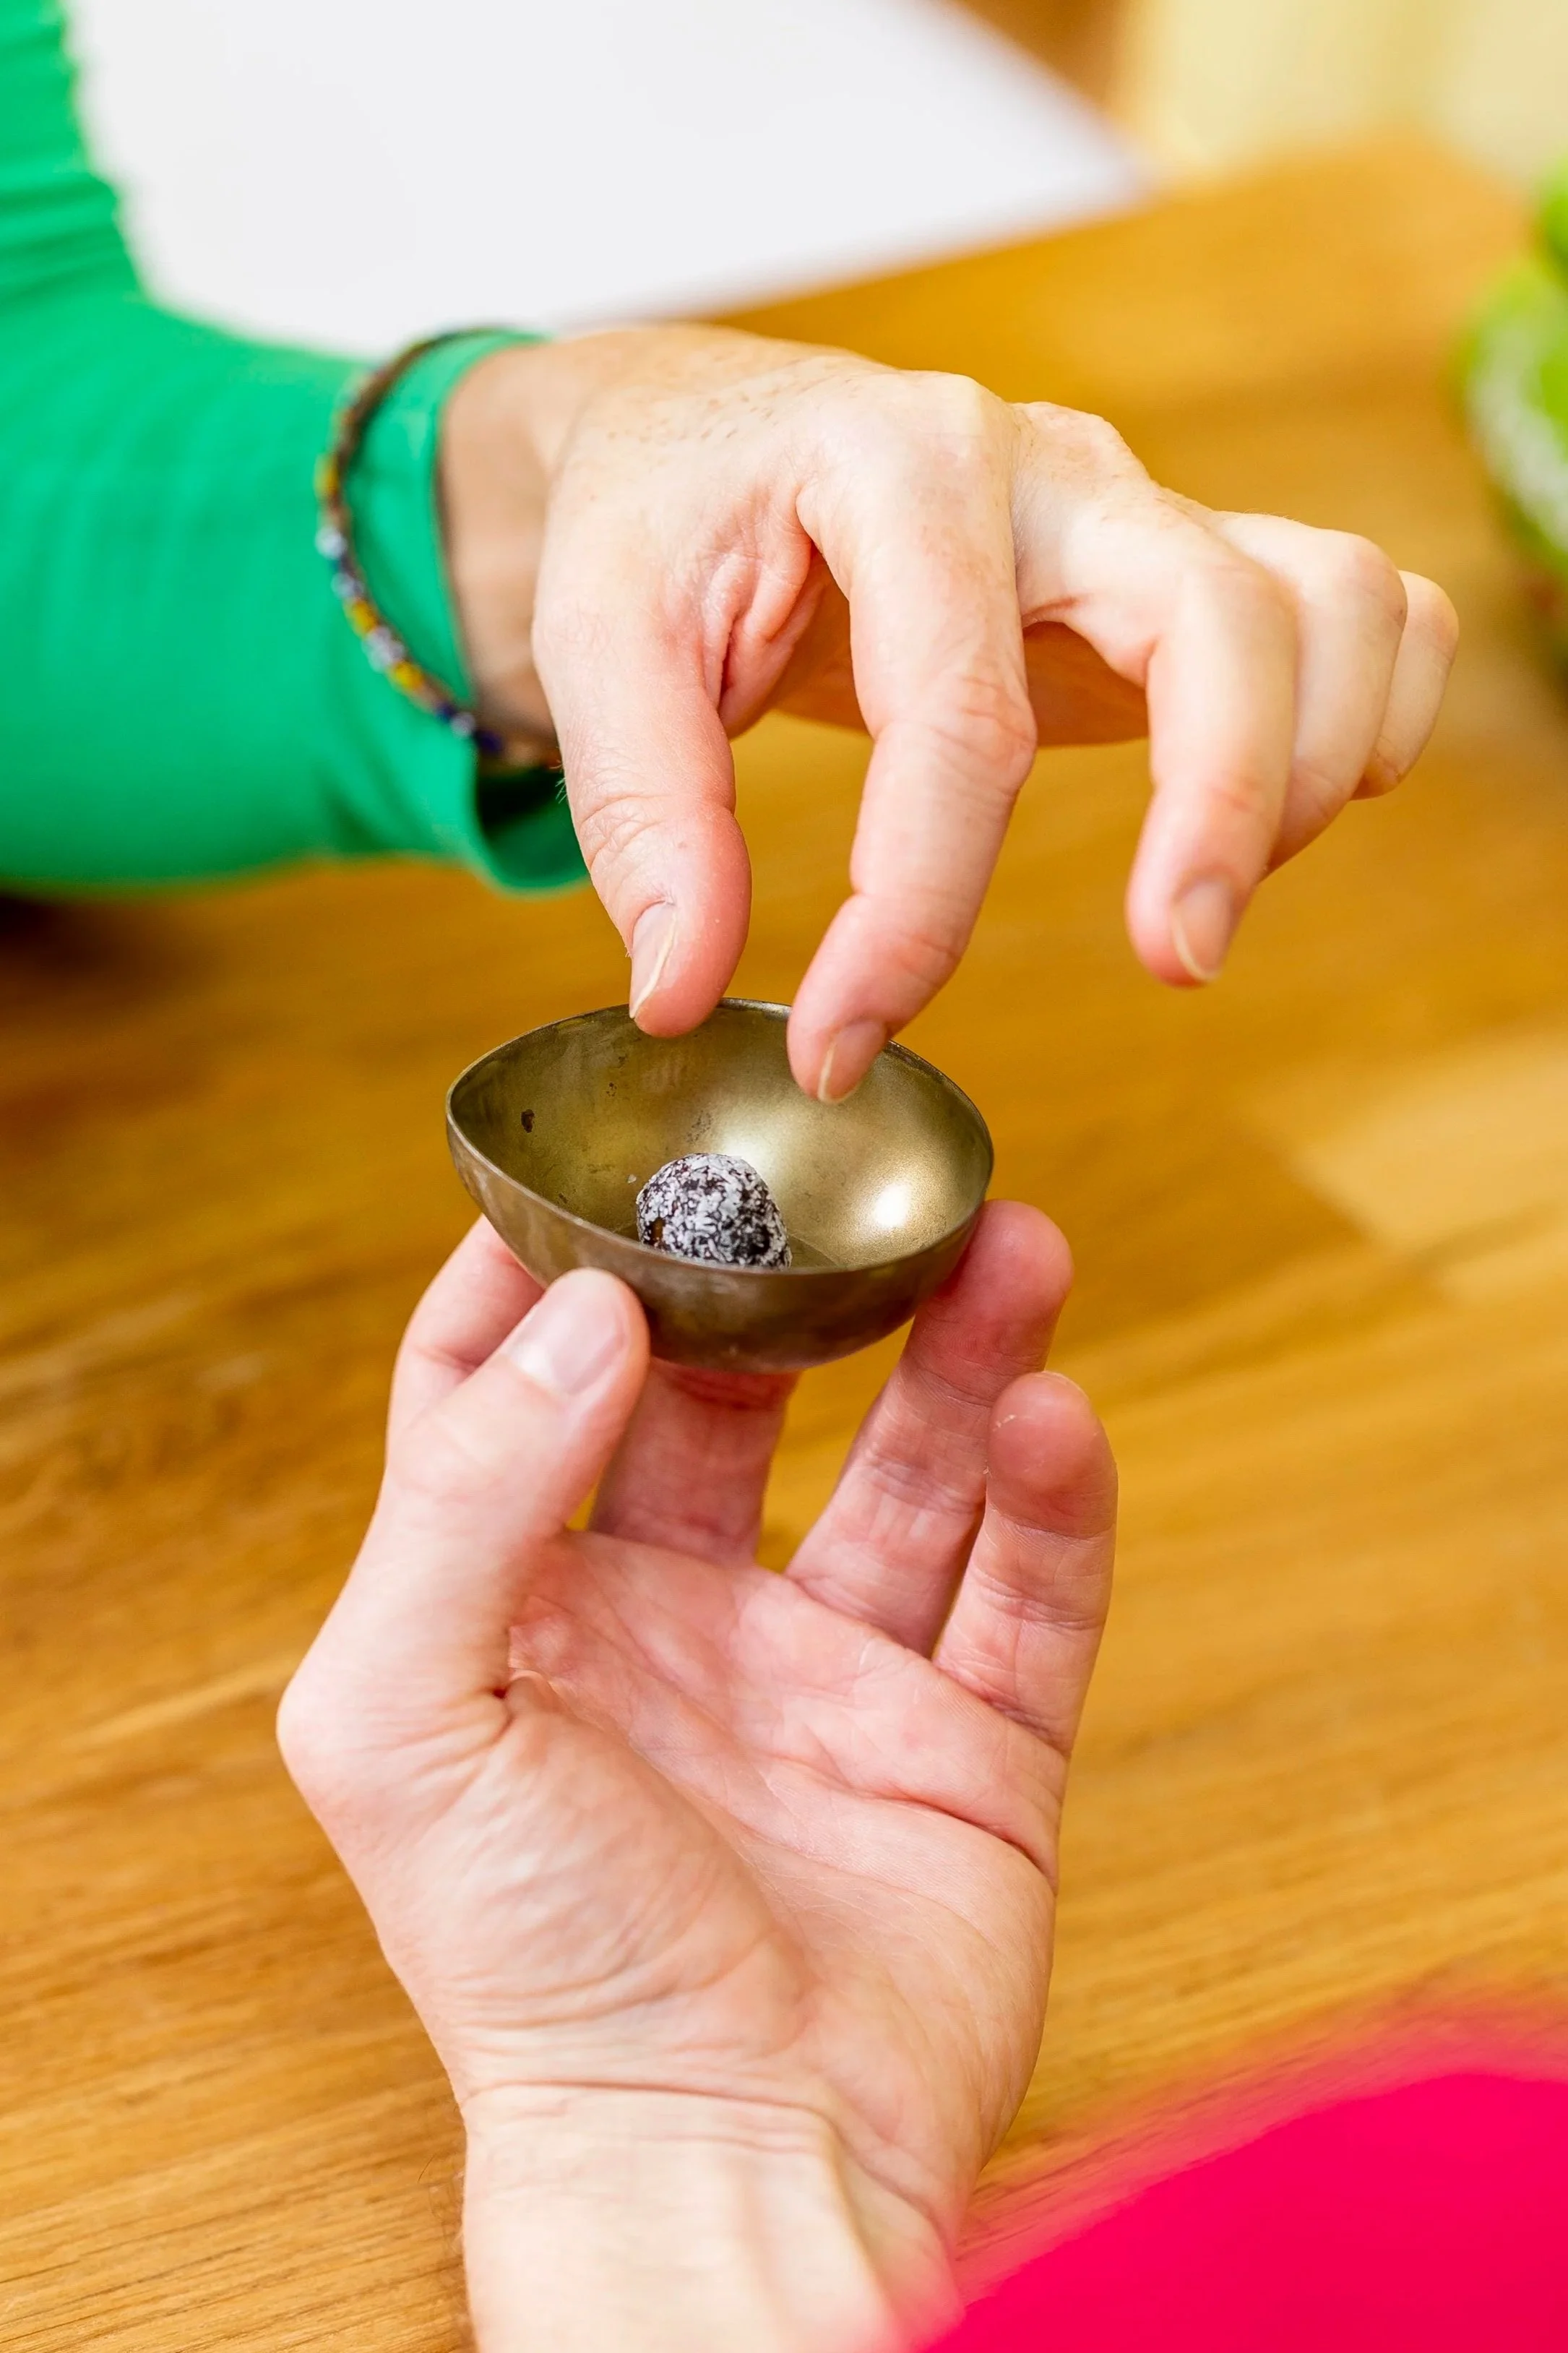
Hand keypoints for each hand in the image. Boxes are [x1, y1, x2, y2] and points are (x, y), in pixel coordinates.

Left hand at [277, 1204, 1114, 2351]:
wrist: (728, 2167)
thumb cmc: (536, 1969)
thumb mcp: (406, 1721)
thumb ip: (466, 1499)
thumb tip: (581, 1309)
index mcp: (531, 1620)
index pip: (514, 1398)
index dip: (546, 1275)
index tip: (600, 1156)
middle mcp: (681, 1633)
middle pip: (738, 1404)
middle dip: (790, 1287)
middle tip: (843, 1175)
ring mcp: (832, 1688)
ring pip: (910, 1472)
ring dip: (960, 1353)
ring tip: (1008, 1240)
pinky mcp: (966, 1750)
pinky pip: (1025, 1596)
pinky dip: (1049, 1501)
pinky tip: (1052, 1410)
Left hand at [442, 325, 1457, 1097]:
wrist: (705, 437)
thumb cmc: (660, 525)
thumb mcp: (597, 640)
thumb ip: (645, 813)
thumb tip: (685, 991)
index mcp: (895, 462)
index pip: (956, 713)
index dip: (915, 911)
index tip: (845, 1043)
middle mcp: (1046, 467)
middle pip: (1221, 613)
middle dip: (1217, 807)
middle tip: (1171, 965)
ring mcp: (1131, 511)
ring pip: (1328, 600)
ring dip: (1304, 768)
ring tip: (1201, 906)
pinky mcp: (1175, 565)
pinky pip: (1356, 607)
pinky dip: (1365, 712)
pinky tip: (1271, 819)